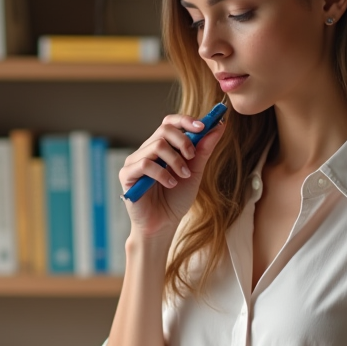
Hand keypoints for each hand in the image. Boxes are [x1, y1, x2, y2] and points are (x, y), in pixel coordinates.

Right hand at [119, 113, 225, 239]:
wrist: (163, 225)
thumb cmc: (176, 200)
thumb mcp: (195, 172)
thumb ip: (203, 150)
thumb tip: (219, 126)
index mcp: (162, 148)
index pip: (170, 123)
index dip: (186, 120)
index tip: (204, 126)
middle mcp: (147, 151)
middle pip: (164, 130)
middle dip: (184, 141)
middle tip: (192, 157)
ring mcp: (135, 162)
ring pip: (157, 146)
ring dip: (176, 161)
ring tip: (183, 176)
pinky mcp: (127, 175)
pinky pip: (145, 164)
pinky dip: (162, 173)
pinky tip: (170, 184)